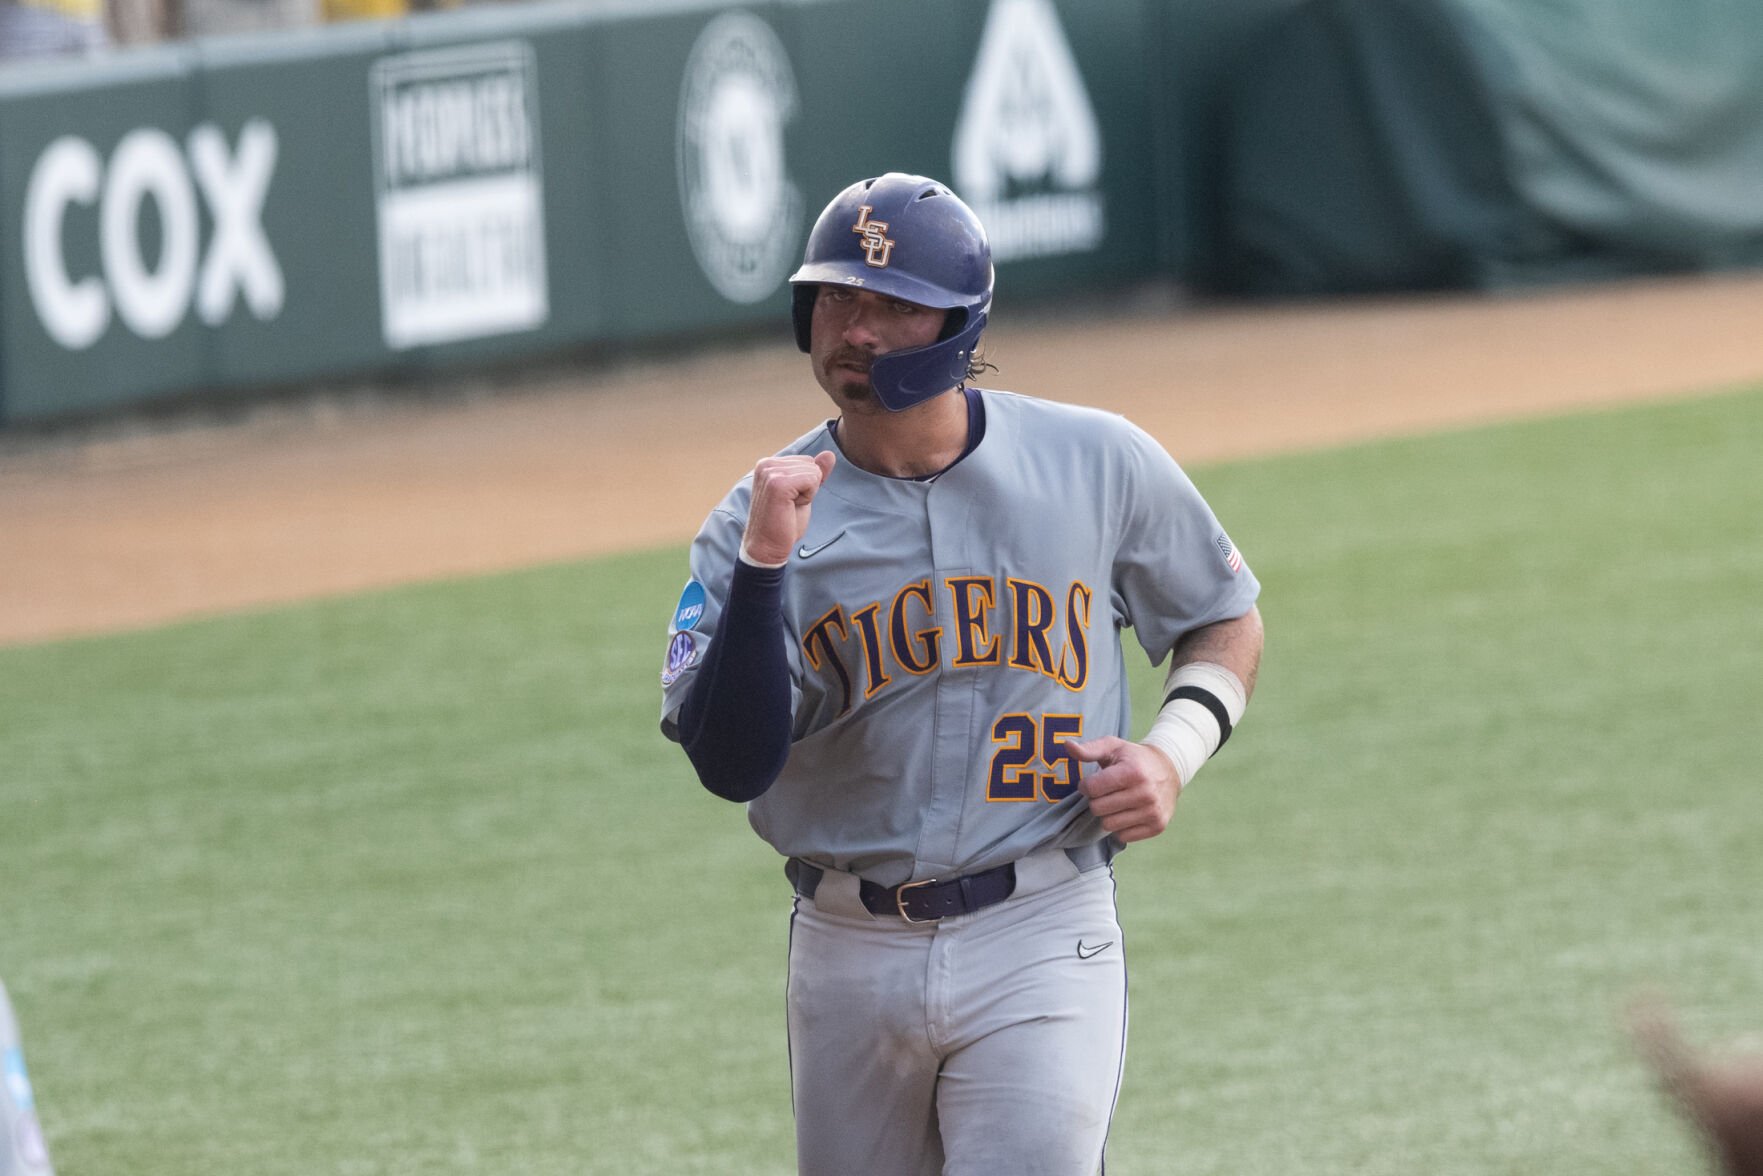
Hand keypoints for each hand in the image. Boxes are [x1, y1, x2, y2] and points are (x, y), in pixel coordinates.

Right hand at [743, 451, 836, 564]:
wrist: (767, 547)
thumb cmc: (783, 523)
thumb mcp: (803, 494)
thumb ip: (814, 473)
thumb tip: (830, 454)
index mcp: (768, 464)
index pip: (807, 461)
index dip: (806, 484)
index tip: (789, 500)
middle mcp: (766, 464)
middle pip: (811, 464)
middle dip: (808, 487)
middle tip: (789, 506)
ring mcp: (770, 473)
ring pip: (813, 471)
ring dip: (807, 493)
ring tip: (788, 507)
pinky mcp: (777, 483)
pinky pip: (812, 480)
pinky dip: (808, 496)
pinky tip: (791, 508)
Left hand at [1066, 736, 1181, 843]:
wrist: (1170, 770)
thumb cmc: (1135, 758)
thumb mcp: (1113, 747)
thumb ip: (1089, 749)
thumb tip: (1067, 745)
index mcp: (1133, 772)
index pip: (1092, 789)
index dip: (1087, 785)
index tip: (1094, 781)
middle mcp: (1145, 793)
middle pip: (1097, 808)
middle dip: (1097, 800)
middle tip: (1107, 792)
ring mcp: (1153, 812)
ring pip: (1108, 825)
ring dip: (1108, 814)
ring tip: (1117, 801)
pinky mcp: (1157, 826)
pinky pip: (1122, 836)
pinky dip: (1120, 826)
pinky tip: (1128, 812)